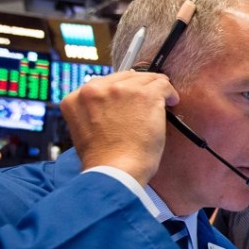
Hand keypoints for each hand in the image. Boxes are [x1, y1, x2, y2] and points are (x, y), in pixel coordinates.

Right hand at [60, 70, 178, 184]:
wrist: (115, 171)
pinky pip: (162, 85)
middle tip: (149, 96)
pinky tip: (172, 101)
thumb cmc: (103, 160)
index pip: (102, 84)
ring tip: (164, 99)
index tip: (129, 96)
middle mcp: (95, 89)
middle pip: (124, 77)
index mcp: (76, 98)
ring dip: (155, 88)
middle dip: (137, 86)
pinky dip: (169, 92)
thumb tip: (112, 106)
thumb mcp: (84, 131)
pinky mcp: (145, 95)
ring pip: (145, 78)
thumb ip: (93, 112)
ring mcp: (121, 90)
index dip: (119, 90)